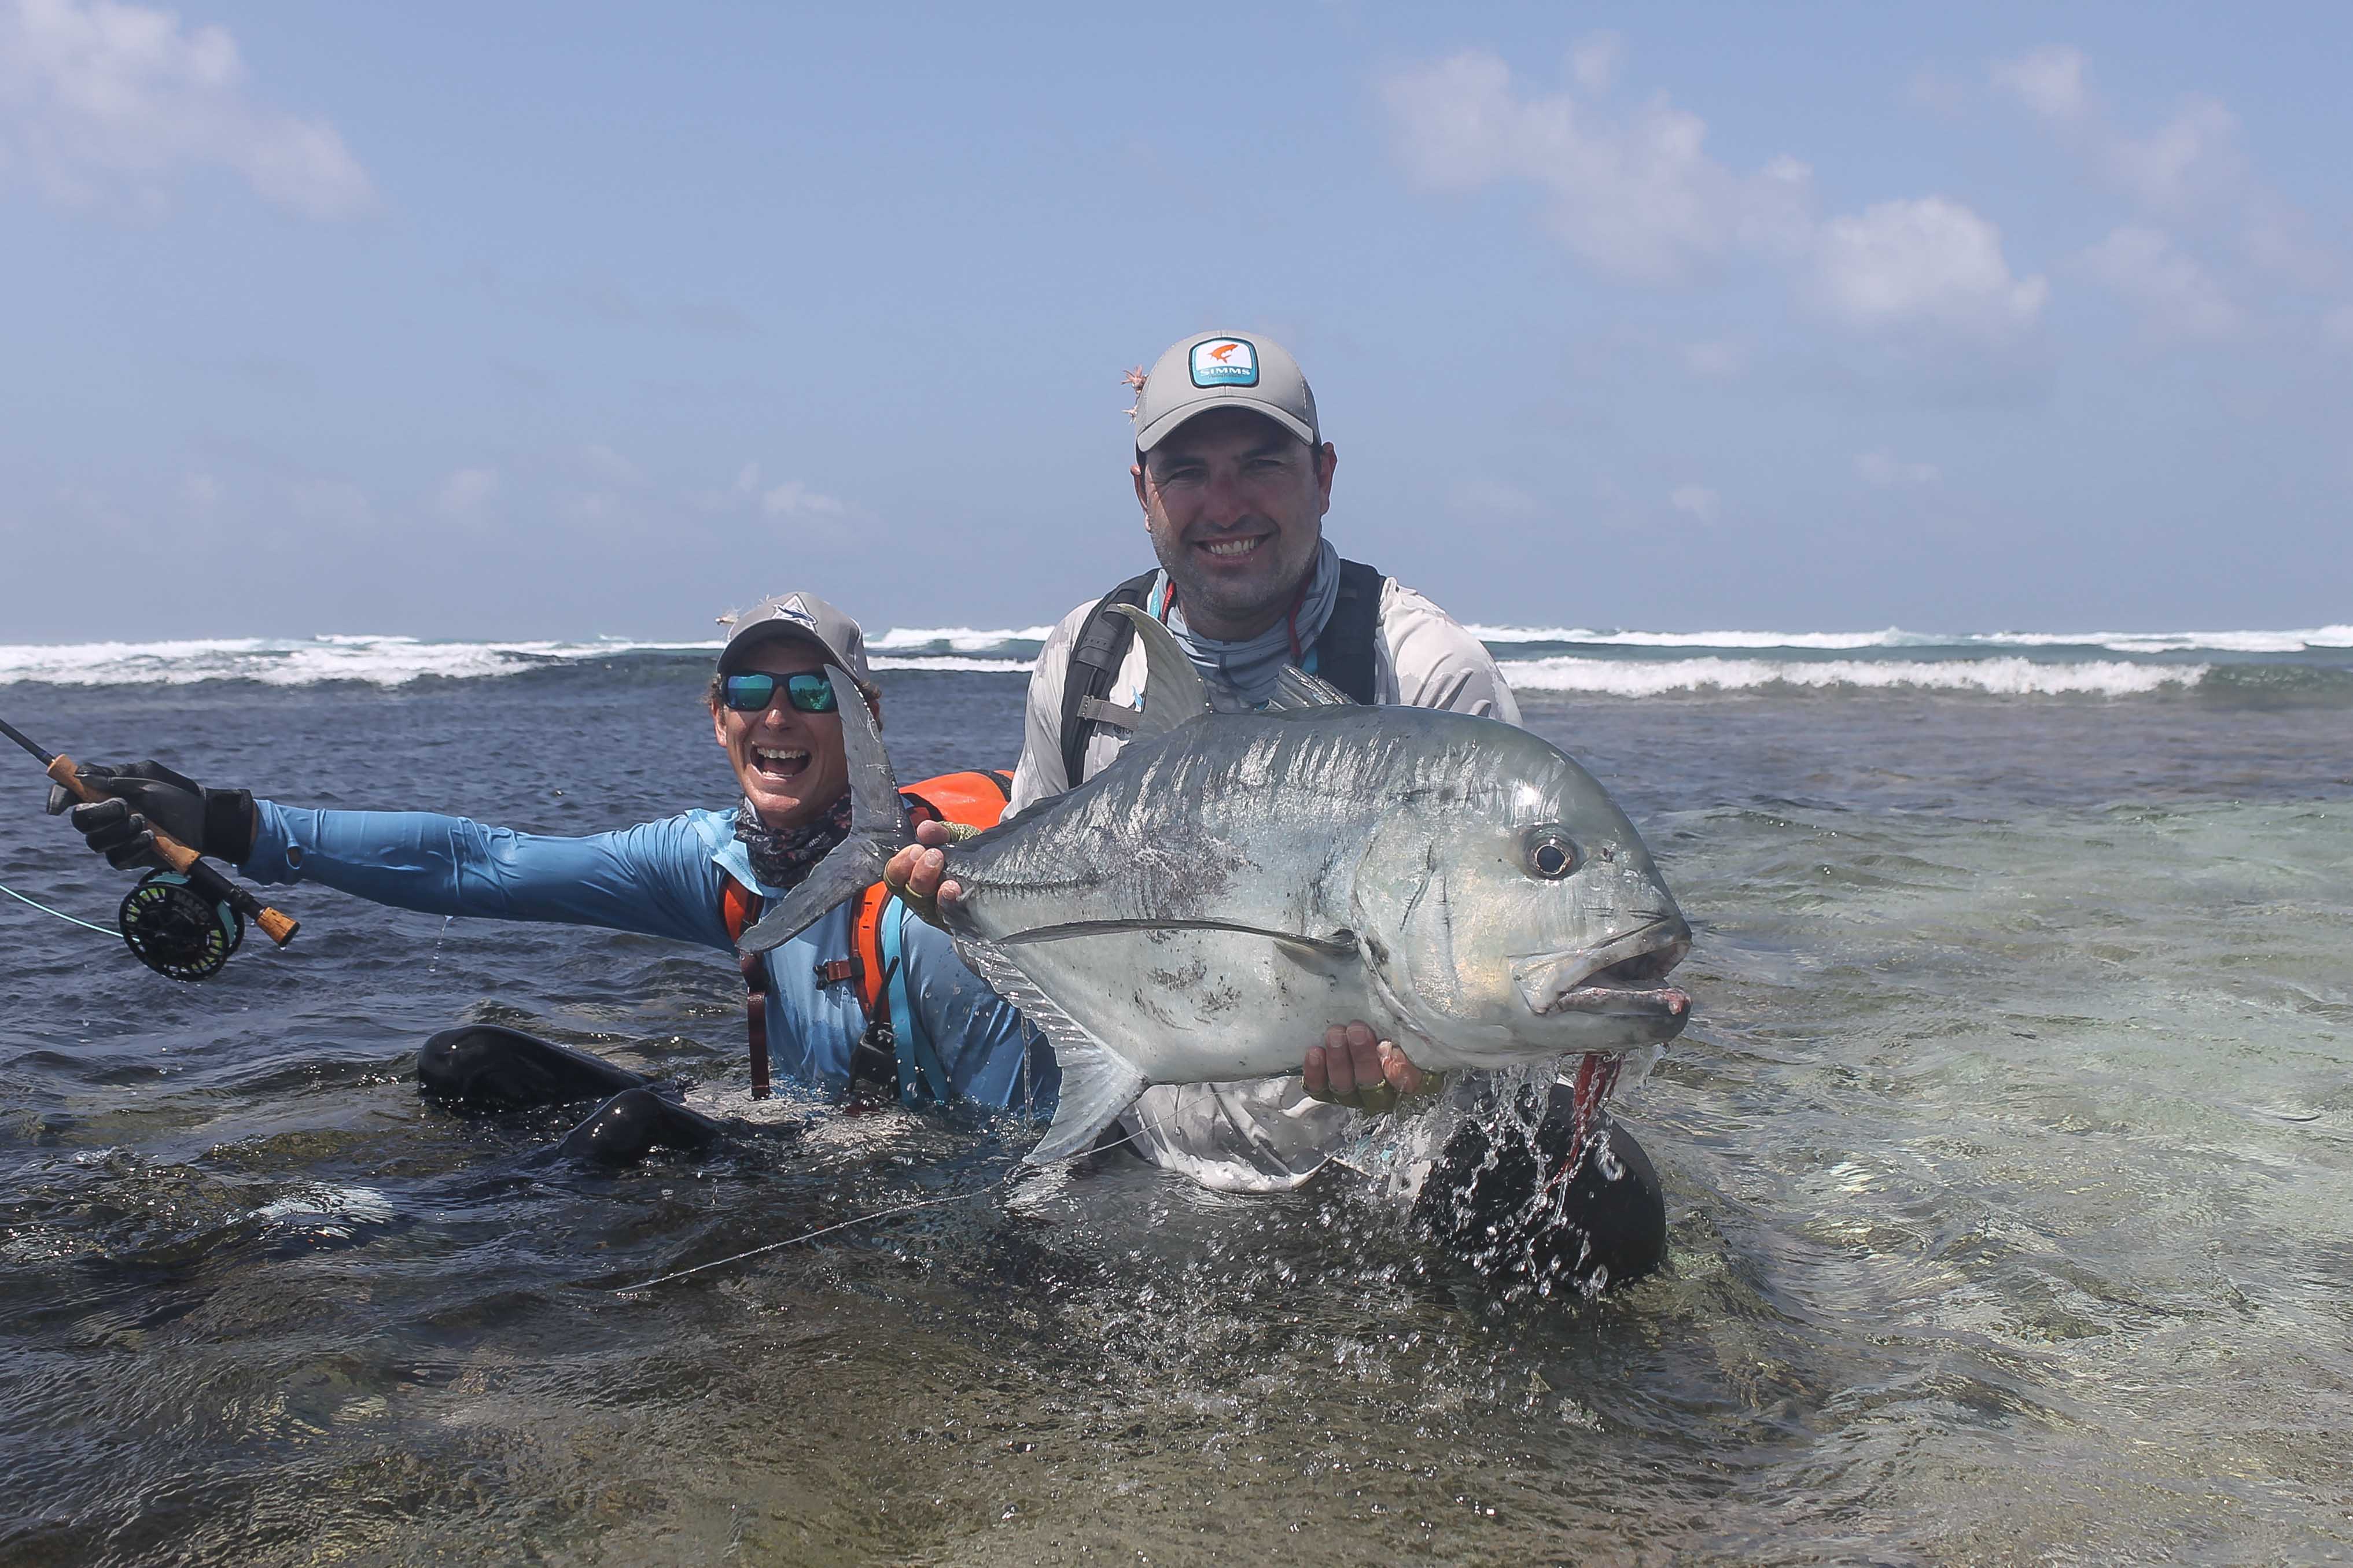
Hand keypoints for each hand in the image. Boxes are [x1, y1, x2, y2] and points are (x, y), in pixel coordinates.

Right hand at [46, 760, 255, 871]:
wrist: (203, 818)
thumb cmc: (174, 793)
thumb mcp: (145, 776)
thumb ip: (111, 777)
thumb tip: (79, 776)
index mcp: (103, 791)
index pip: (70, 794)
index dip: (58, 797)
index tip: (57, 807)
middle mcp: (103, 816)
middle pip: (79, 821)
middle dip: (99, 814)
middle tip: (124, 806)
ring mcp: (114, 838)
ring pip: (95, 842)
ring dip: (120, 831)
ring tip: (145, 822)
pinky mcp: (128, 857)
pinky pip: (116, 858)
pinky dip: (133, 847)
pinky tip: (150, 838)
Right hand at [880, 816, 970, 927]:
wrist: (999, 872)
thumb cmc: (971, 857)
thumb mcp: (957, 839)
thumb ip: (941, 833)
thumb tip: (925, 829)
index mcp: (915, 876)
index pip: (895, 876)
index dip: (900, 864)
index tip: (916, 849)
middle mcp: (923, 897)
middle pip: (908, 893)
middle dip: (918, 874)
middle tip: (934, 856)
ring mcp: (938, 912)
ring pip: (925, 907)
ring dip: (933, 889)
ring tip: (946, 876)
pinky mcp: (956, 921)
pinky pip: (947, 915)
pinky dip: (948, 902)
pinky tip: (954, 889)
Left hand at [1303, 1022, 1439, 1114]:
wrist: (1356, 1015)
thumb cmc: (1389, 1016)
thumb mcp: (1404, 1017)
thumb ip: (1409, 1026)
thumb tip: (1406, 1028)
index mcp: (1411, 1075)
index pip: (1411, 1083)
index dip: (1401, 1072)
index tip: (1393, 1049)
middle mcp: (1382, 1090)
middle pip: (1373, 1085)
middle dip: (1364, 1058)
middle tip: (1357, 1030)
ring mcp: (1353, 1091)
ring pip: (1345, 1087)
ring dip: (1339, 1061)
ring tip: (1335, 1034)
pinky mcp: (1327, 1087)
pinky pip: (1320, 1088)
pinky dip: (1316, 1073)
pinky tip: (1315, 1052)